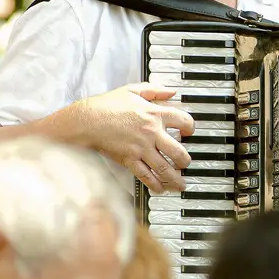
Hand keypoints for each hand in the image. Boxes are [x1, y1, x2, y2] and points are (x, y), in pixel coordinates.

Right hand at [61, 82, 194, 192]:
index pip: (184, 121)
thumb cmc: (107, 105)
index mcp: (154, 113)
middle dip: (185, 161)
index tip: (189, 132)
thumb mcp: (133, 90)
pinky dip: (155, 185)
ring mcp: (141, 148)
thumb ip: (155, 90)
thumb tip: (172, 91)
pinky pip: (146, 176)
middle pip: (178, 151)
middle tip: (185, 163)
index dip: (191, 128)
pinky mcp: (129, 160)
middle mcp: (151, 132)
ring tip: (180, 184)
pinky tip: (160, 188)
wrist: (87, 120)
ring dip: (175, 178)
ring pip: (165, 168)